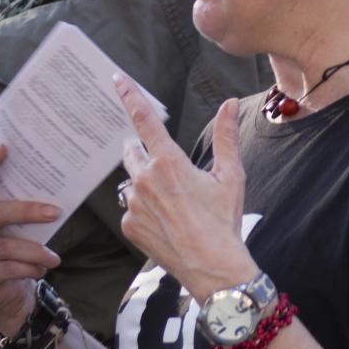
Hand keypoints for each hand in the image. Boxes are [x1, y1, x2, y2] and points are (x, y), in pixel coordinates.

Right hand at [0, 144, 61, 336]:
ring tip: (54, 257)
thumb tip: (52, 187)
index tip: (3, 148)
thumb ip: (16, 210)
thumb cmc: (8, 253)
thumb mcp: (10, 228)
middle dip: (27, 211)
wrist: (1, 296)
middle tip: (55, 212)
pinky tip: (41, 269)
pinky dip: (28, 268)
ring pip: (5, 246)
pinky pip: (6, 268)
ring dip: (35, 251)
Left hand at [116, 80, 256, 302]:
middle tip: (157, 161)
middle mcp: (146, 179)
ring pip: (132, 182)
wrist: (212, 267)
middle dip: (139, 149)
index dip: (130, 97)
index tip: (117, 80)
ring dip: (144, 184)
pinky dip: (143, 210)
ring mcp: (134, 204)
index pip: (145, 121)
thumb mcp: (230, 176)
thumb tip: (230, 104)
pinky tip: (164, 222)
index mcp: (170, 162)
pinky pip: (130, 209)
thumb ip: (226, 137)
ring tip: (170, 203)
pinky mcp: (129, 225)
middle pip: (132, 151)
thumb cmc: (224, 221)